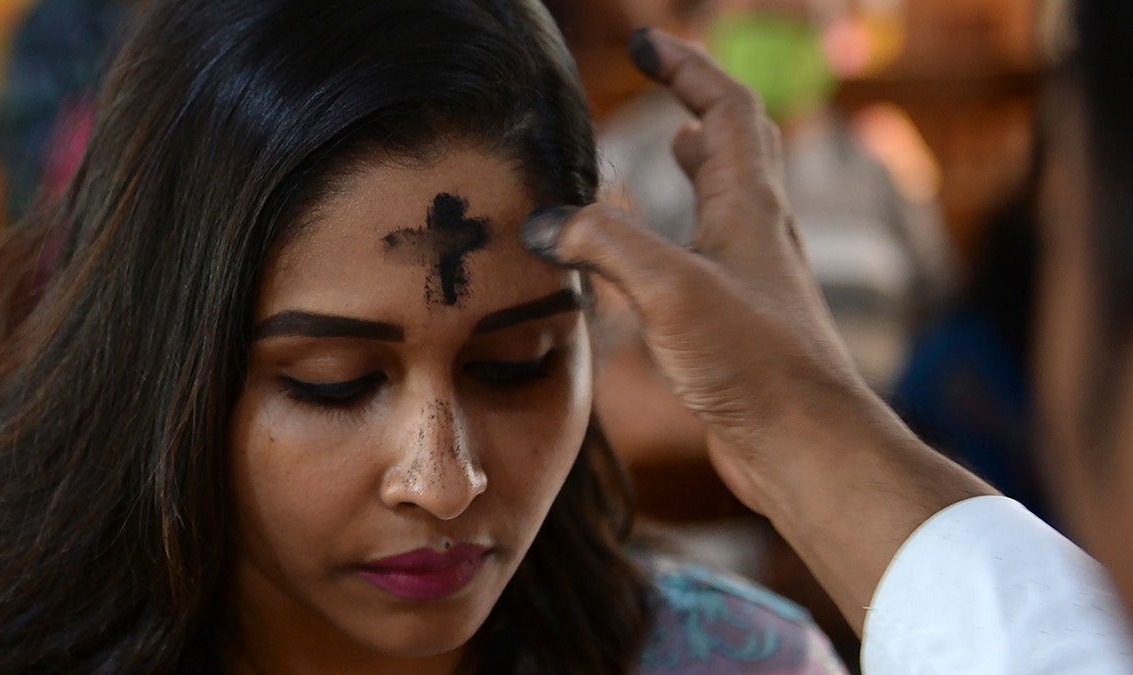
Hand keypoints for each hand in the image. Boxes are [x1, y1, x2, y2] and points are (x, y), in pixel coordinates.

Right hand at [522, 27, 993, 632]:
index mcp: (748, 207)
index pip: (726, 109)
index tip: (645, 42)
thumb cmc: (756, 363)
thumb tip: (544, 223)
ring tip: (668, 148)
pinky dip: (679, 235)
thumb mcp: (671, 288)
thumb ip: (605, 245)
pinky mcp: (737, 325)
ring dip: (697, 167)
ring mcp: (750, 280)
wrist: (806, 446)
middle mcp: (756, 234)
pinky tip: (654, 259)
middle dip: (698, 105)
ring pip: (725, 203)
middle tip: (662, 85)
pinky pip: (706, 258)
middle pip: (736, 148)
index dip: (687, 68)